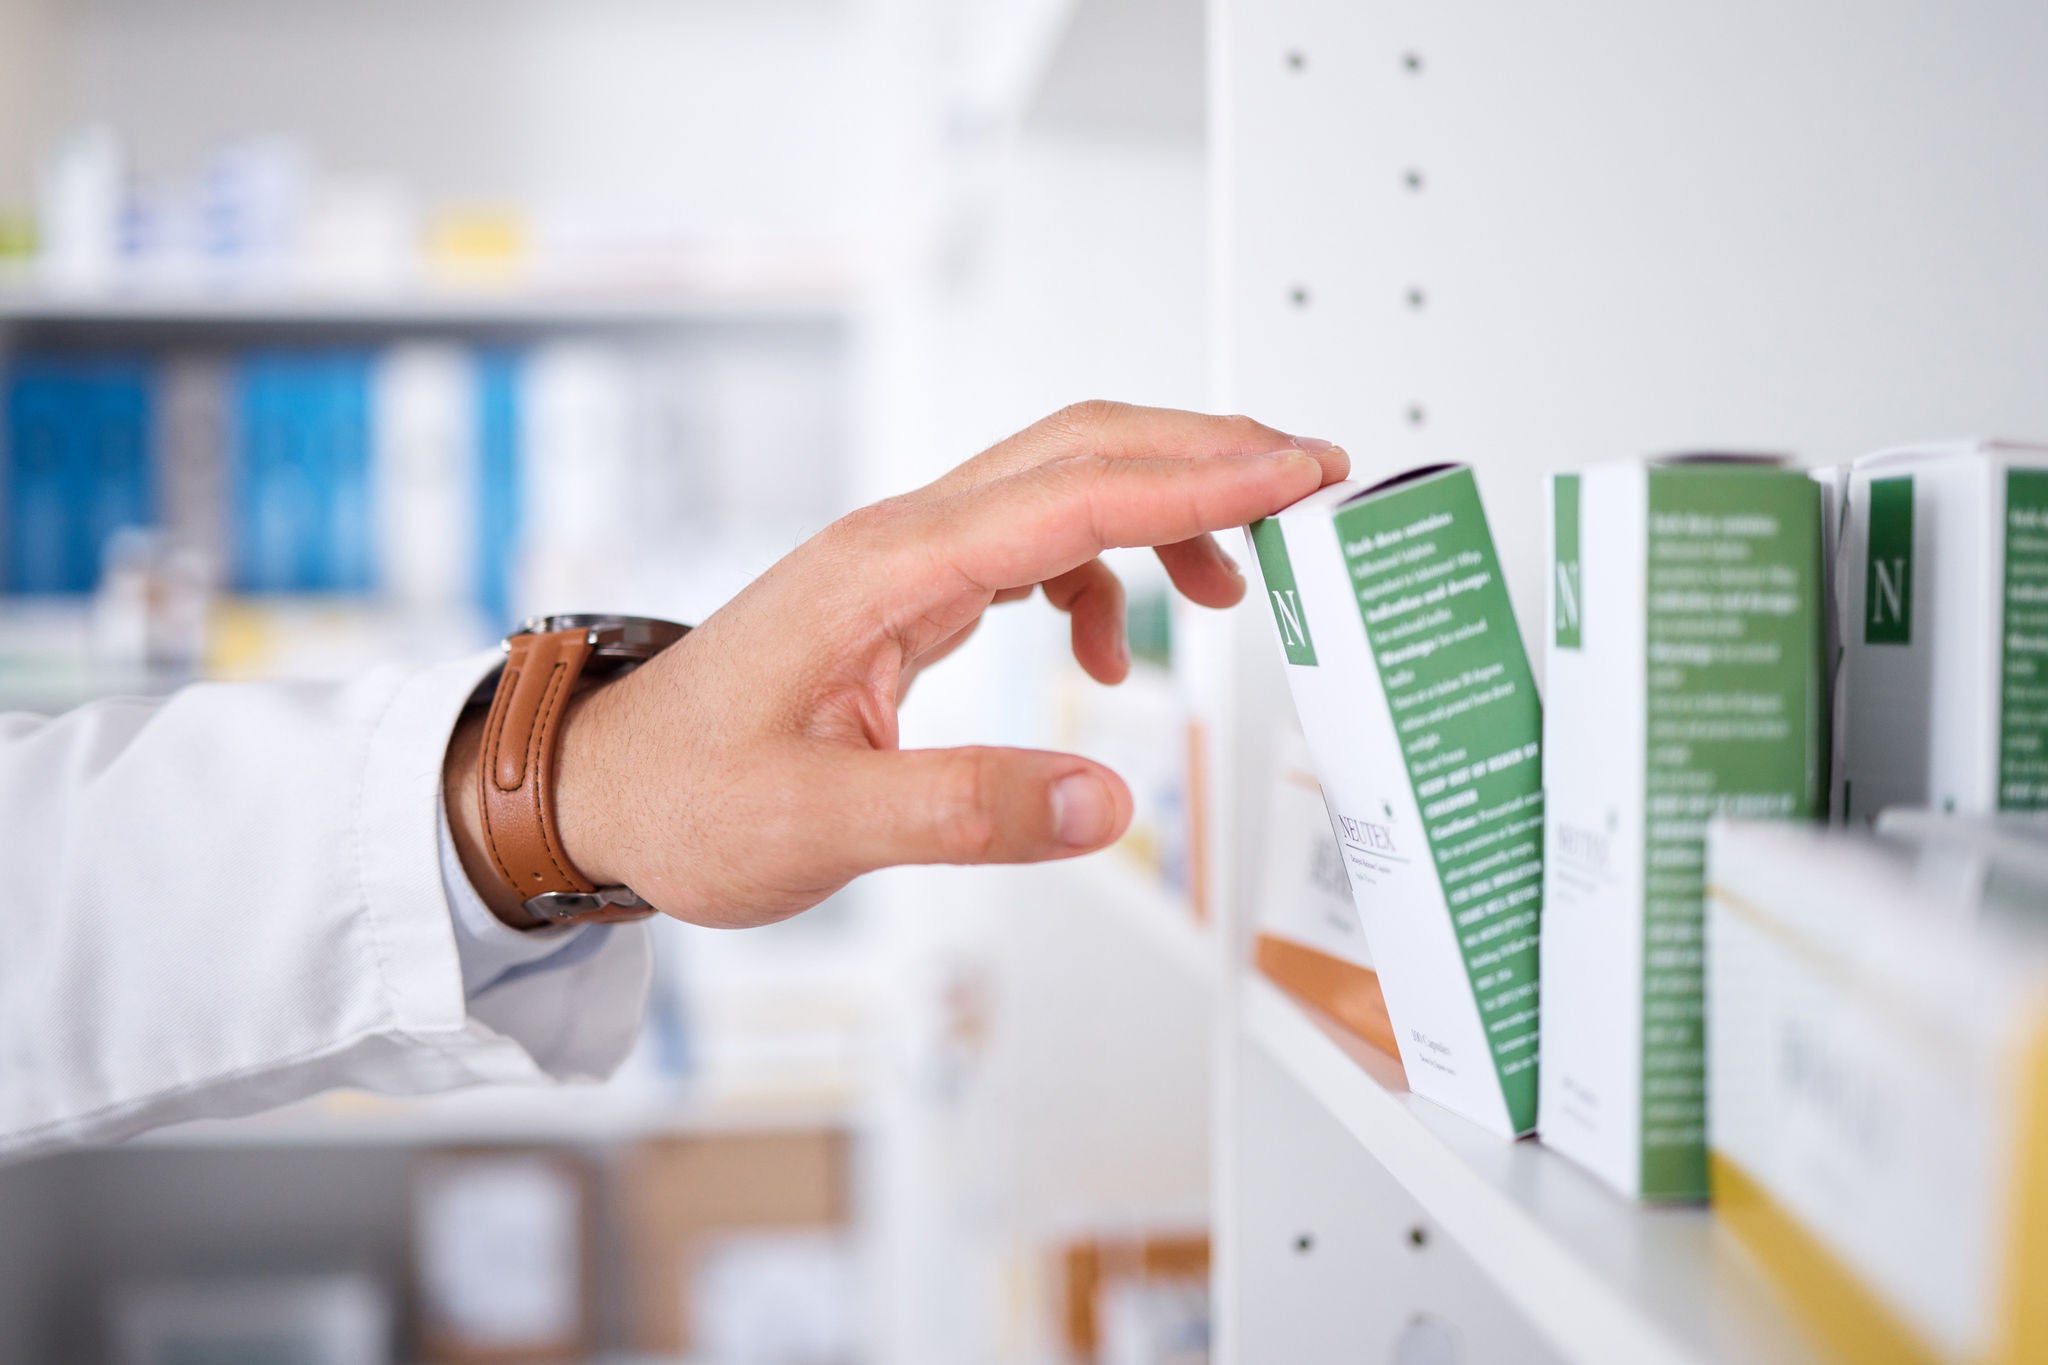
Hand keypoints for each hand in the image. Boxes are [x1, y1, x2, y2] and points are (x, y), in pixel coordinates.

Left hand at [448, 401, 1346, 928]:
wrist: (604, 788)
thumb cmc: (685, 795)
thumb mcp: (820, 825)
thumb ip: (966, 810)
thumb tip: (1106, 800)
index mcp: (887, 570)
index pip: (1073, 495)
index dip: (1197, 482)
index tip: (1296, 473)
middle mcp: (901, 542)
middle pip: (1078, 450)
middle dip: (1202, 457)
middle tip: (1308, 483)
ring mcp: (904, 561)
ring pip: (1061, 488)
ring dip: (1159, 514)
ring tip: (1232, 587)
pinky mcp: (906, 594)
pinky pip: (1030, 547)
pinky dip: (1099, 575)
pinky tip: (1111, 649)